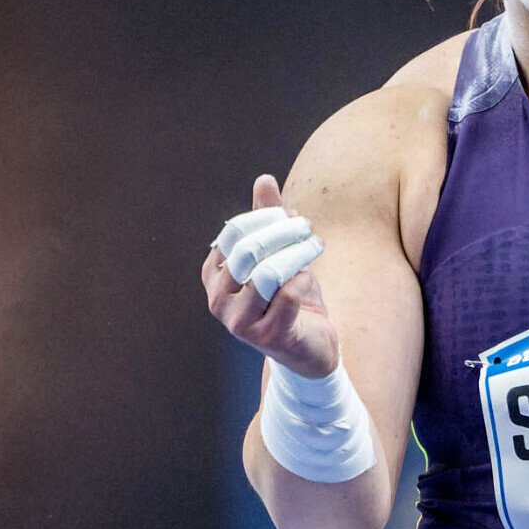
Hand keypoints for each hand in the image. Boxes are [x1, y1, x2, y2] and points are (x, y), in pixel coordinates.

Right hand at [201, 174, 339, 377]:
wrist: (310, 348)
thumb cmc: (290, 297)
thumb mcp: (279, 254)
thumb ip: (269, 219)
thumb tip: (264, 180)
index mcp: (214, 275)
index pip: (235, 232)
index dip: (267, 218)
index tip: (293, 217)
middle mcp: (218, 299)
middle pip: (250, 248)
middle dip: (284, 232)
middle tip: (307, 228)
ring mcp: (239, 321)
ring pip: (269, 271)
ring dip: (298, 253)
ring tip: (314, 248)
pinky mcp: (268, 336)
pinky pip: (289, 293)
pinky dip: (303, 279)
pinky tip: (307, 279)